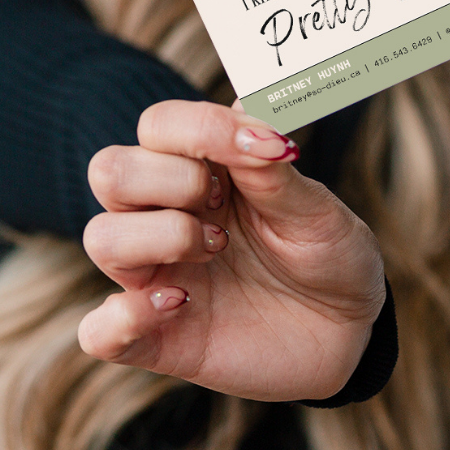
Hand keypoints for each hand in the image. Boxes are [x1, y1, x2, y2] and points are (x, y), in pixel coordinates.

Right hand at [77, 101, 384, 401]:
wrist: (350, 330)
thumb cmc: (327, 254)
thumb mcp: (315, 207)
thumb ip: (270, 166)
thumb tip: (242, 111)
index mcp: (200, 170)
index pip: (158, 125)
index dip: (201, 130)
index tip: (262, 149)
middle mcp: (165, 216)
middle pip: (110, 170)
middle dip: (171, 181)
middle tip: (224, 208)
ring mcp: (155, 277)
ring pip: (100, 238)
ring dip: (161, 238)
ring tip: (217, 251)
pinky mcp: (156, 339)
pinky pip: (99, 332)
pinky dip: (123, 319)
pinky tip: (180, 305)